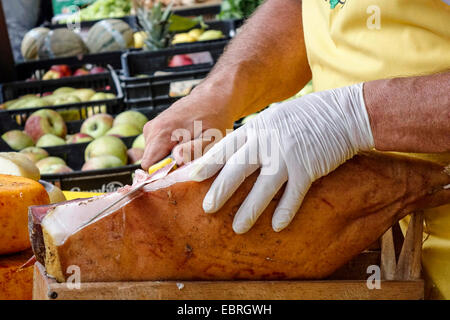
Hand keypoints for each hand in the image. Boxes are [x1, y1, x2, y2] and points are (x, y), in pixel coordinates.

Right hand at [141, 87, 235, 169]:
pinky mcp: (156, 127)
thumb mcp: (210, 140)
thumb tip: (175, 160)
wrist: (214, 98)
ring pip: (154, 155)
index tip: (180, 168)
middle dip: (168, 165)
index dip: (164, 173)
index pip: (148, 166)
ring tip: (189, 145)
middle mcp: (152, 129)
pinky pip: (157, 147)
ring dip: (170, 157)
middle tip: (189, 156)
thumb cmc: (215, 118)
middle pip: (151, 161)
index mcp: (161, 133)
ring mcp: (152, 127)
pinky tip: (185, 140)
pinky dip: (170, 149)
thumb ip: (193, 151)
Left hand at [189, 83, 374, 233]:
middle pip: (237, 169)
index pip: (225, 147)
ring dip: (249, 209)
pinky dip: (285, 211)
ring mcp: (287, 155)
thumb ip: (254, 135)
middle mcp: (267, 141)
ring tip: (237, 227)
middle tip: (207, 208)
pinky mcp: (308, 168)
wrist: (341, 112)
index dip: (207, 163)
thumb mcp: (273, 118)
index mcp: (256, 128)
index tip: (191, 177)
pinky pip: (293, 194)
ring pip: (263, 187)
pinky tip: (277, 226)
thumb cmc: (305, 116)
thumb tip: (233, 151)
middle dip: (220, 190)